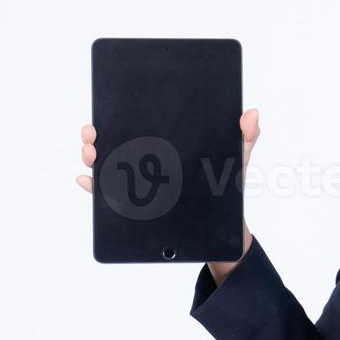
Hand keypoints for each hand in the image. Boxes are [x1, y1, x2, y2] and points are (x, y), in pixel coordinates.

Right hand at [77, 111, 259, 280]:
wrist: (225, 229)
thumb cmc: (227, 186)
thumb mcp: (236, 159)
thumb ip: (245, 137)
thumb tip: (252, 113)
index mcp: (166, 144)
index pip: (137, 124)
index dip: (118, 113)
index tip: (106, 110)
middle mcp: (146, 161)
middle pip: (115, 142)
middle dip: (96, 134)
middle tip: (93, 133)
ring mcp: (139, 184)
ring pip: (107, 166)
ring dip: (92, 157)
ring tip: (92, 154)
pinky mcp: (136, 206)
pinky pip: (108, 197)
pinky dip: (94, 188)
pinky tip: (88, 182)